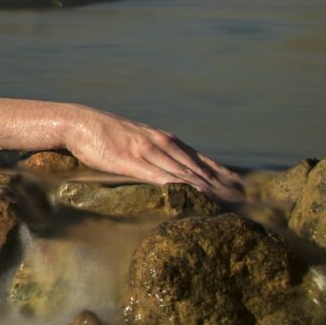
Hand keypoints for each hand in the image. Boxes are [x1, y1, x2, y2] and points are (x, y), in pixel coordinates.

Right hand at [65, 106, 244, 201]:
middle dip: (223, 185)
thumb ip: (153, 153)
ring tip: (229, 201)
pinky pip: (160, 176)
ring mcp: (147, 152)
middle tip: (246, 200)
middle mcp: (162, 143)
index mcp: (165, 140)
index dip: (223, 173)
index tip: (243, 187)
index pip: (202, 159)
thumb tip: (167, 170)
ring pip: (184, 173)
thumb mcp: (136, 140)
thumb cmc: (104, 134)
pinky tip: (194, 194)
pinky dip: (180, 186)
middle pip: (199, 168)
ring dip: (209, 188)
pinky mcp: (131, 161)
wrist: (79, 122)